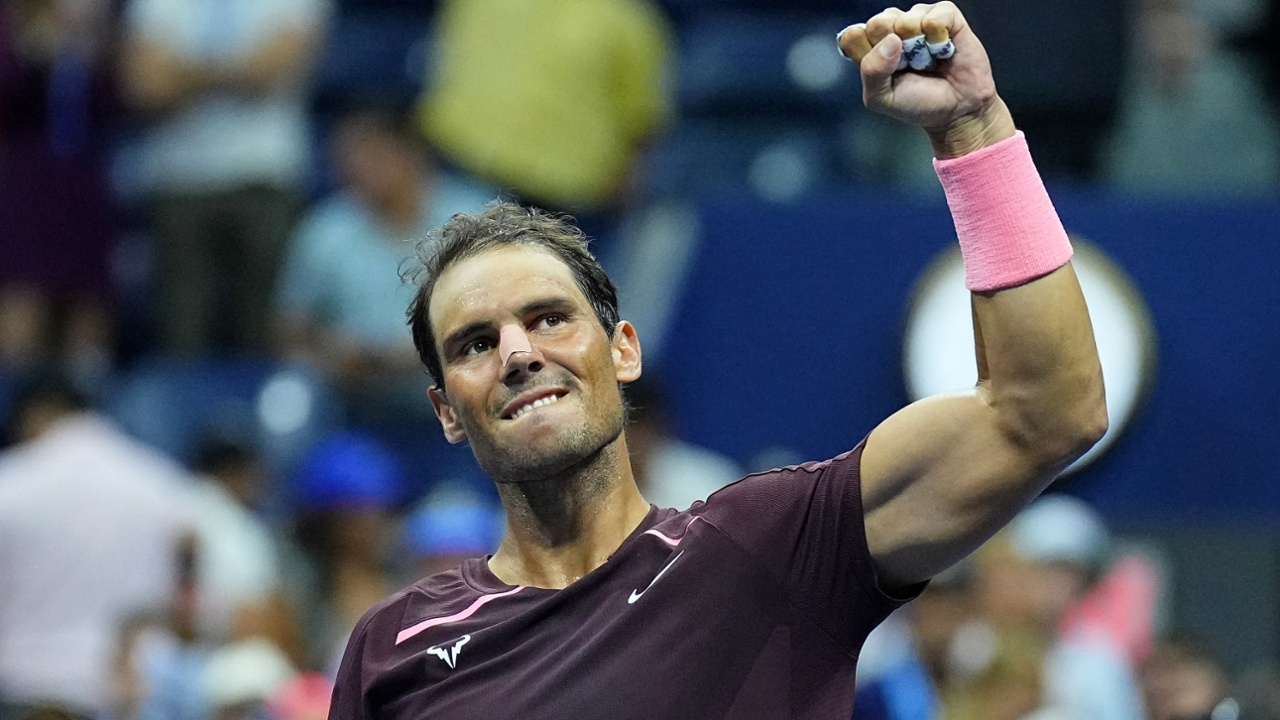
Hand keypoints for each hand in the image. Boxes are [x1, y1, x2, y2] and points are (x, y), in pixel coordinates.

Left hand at [837, 2, 1015, 157]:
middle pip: (877, 23)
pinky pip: (937, 14)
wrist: (956, 110)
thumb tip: (891, 40)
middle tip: (908, 66)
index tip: (884, 72)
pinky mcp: (946, 16)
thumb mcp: (882, 98)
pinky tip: (943, 49)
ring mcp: (917, 19)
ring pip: (905, 18)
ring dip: (918, 45)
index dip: (867, 54)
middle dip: (892, 49)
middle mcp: (891, 29)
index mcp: (870, 47)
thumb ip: (871, 71)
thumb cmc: (917, 103)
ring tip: (927, 60)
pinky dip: (939, 35)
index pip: (852, 36)